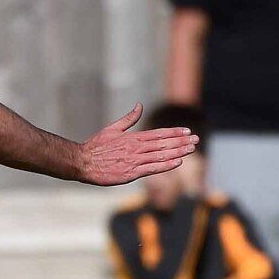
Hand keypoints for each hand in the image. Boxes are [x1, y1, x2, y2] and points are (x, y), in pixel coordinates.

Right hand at [74, 105, 198, 186]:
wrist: (82, 163)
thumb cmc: (96, 146)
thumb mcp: (112, 129)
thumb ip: (128, 118)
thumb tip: (140, 105)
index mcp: (133, 137)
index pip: (158, 133)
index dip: (174, 132)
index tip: (187, 131)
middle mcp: (136, 148)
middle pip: (164, 143)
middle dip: (181, 141)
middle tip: (196, 139)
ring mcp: (134, 161)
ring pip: (161, 155)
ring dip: (178, 151)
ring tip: (191, 148)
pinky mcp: (131, 173)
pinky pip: (153, 168)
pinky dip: (166, 165)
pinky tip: (178, 162)